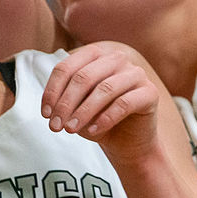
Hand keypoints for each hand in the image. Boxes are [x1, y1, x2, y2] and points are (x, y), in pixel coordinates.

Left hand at [41, 42, 163, 163]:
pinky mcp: (150, 92)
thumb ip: (65, 98)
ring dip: (83, 112)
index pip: (67, 67)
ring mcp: (136, 73)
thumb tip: (52, 105)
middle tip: (56, 126)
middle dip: (66, 103)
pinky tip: (93, 131)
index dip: (53, 91)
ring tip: (71, 130)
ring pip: (104, 89)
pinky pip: (124, 103)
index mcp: (96, 55)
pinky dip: (105, 118)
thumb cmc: (98, 119)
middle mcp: (117, 59)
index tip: (46, 114)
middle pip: (84, 76)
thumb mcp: (76, 106)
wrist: (127, 142)